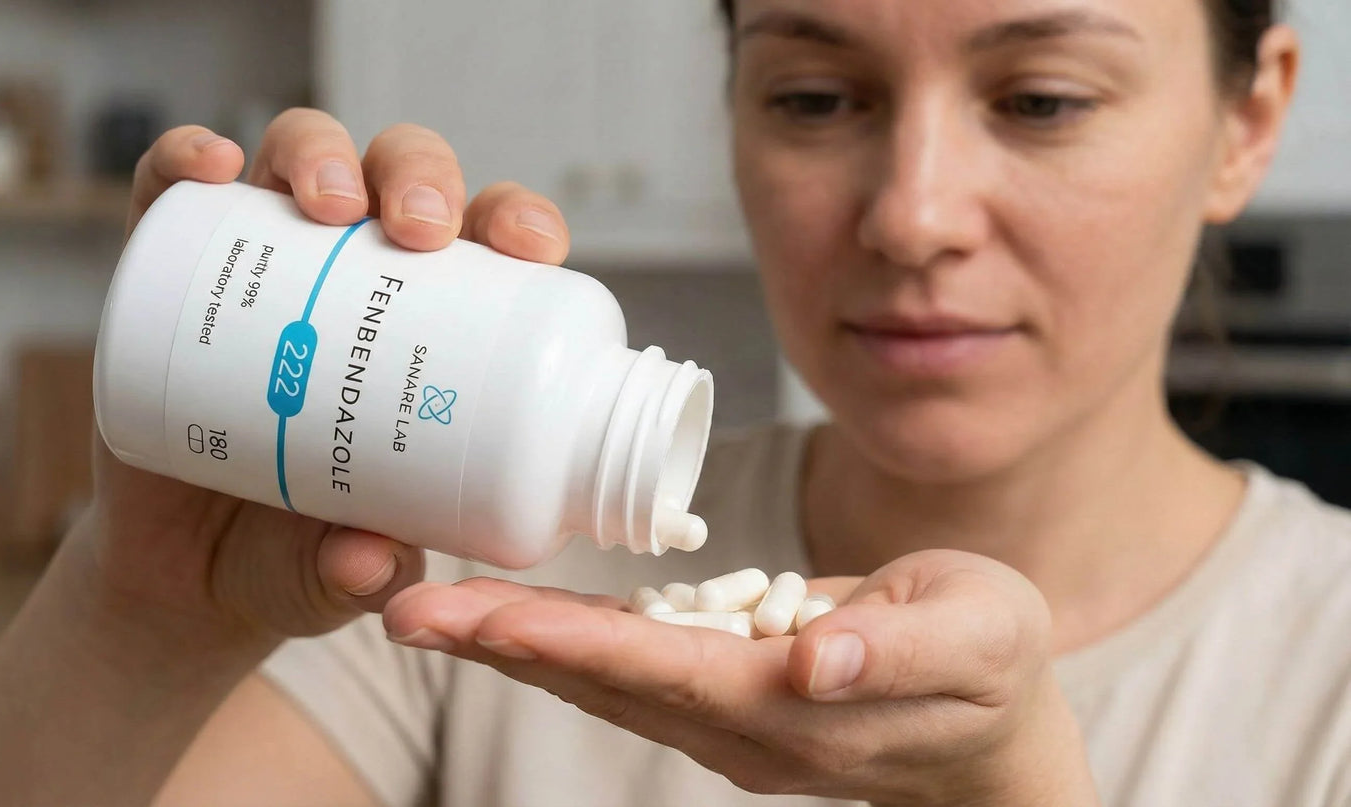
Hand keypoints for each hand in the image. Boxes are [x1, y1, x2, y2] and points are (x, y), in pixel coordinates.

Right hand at [74, 108, 573, 651]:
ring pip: (305, 160)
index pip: (493, 246)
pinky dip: (189, 162)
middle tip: (419, 230)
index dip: (519, 222)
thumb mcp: (349, 573)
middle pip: (405, 180)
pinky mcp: (176, 272)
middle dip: (422, 178)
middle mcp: (358, 276)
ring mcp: (266, 264)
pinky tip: (212, 168)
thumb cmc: (305, 555)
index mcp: (438, 326)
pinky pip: (177, 194)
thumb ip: (364, 572)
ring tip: (326, 205)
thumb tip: (371, 560)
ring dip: (323, 155)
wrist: (188, 575)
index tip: (530, 248)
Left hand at [382, 550, 1098, 806]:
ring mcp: (726, 720)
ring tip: (432, 611)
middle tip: (408, 610)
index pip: (656, 671)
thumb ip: (894, 651)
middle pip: (602, 682)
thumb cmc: (993, 667)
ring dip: (515, 646)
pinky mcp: (724, 699)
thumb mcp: (976, 636)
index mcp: (792, 706)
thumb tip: (810, 657)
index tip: (480, 619)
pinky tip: (515, 619)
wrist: (999, 732)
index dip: (566, 644)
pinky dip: (566, 642)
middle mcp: (741, 726)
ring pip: (602, 679)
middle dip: (503, 646)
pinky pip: (629, 668)